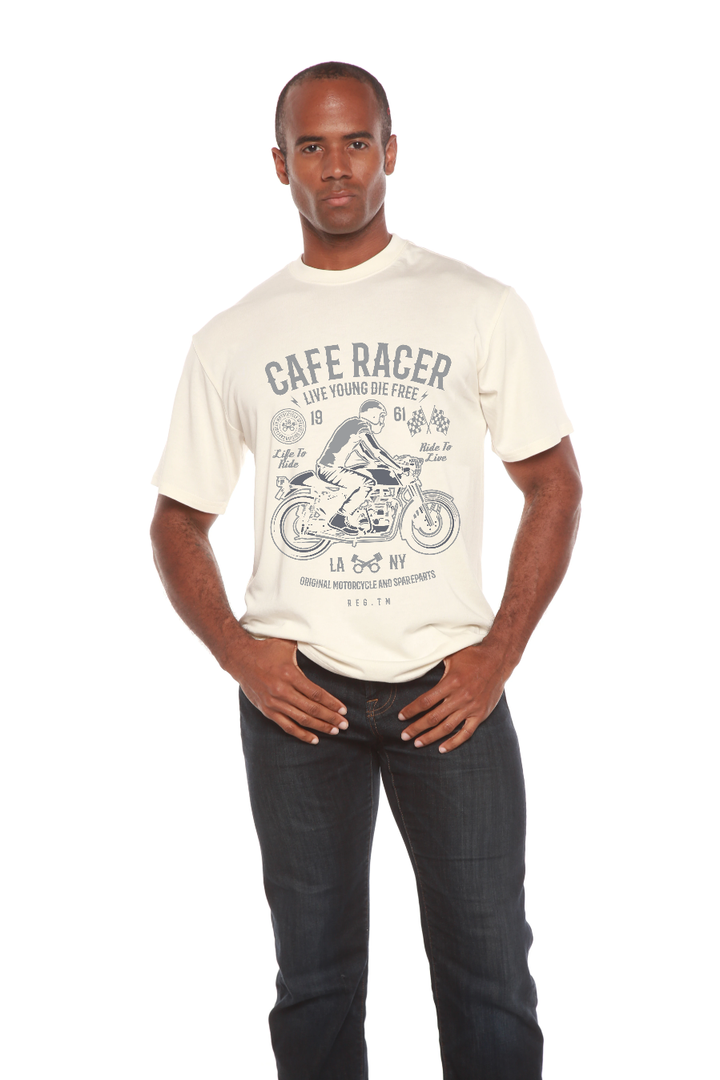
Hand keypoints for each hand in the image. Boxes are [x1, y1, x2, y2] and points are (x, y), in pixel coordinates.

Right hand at [231, 635, 347, 744]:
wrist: (240, 658)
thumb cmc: (266, 649)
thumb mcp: (286, 643)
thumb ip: (304, 644)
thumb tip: (322, 639)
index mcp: (290, 674)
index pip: (316, 693)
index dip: (331, 703)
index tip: (344, 710)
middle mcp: (282, 691)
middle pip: (312, 709)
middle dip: (331, 718)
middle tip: (344, 724)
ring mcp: (274, 702)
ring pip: (302, 719)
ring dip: (320, 727)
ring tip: (334, 731)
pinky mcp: (267, 710)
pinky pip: (287, 726)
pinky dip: (301, 734)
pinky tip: (314, 739)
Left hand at [397, 640, 511, 752]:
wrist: (498, 660)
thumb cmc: (473, 656)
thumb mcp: (452, 656)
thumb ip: (436, 664)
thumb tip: (417, 664)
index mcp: (451, 682)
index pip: (426, 701)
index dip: (412, 710)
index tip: (401, 717)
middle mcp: (460, 697)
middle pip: (433, 717)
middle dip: (416, 728)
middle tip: (404, 736)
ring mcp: (471, 707)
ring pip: (447, 727)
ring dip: (430, 737)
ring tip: (417, 743)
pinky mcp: (480, 714)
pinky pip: (466, 733)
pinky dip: (454, 742)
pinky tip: (442, 749)